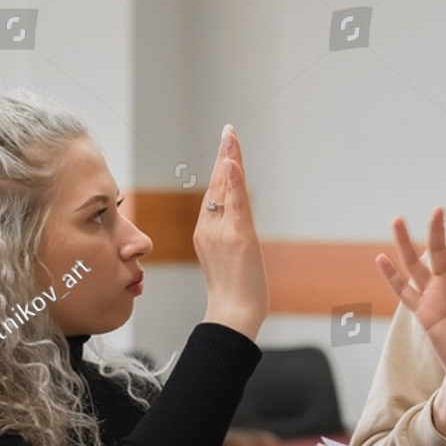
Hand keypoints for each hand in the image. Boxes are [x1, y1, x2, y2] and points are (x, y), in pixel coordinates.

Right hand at [195, 126, 268, 339]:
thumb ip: (228, 238)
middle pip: (218, 185)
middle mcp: (210, 228)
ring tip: (230, 136)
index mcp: (206, 232)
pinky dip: (234, 183)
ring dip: (228, 159)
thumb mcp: (227, 260)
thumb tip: (237, 226)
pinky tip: (234, 163)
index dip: (221, 168)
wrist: (232, 315)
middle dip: (224, 155)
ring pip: (225, 190)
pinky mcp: (239, 238)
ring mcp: (223, 232)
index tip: (226, 147)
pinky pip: (236, 206)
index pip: (214, 193)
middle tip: (228, 131)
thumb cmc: (233, 294)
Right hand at [378, 210, 445, 386]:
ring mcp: (435, 295)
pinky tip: (381, 259)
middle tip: (437, 210)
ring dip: (406, 243)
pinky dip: (392, 277)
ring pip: (416, 264)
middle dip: (437, 230)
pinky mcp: (424, 312)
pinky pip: (404, 292)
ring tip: (397, 220)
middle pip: (439, 249)